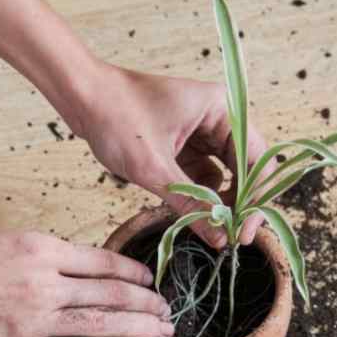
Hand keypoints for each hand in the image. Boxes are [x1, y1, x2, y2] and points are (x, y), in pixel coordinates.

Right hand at [0, 231, 172, 336]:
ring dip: (138, 327)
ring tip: (164, 330)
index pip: (101, 260)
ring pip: (100, 324)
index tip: (149, 277)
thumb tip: (82, 268)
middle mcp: (42, 284)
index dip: (132, 271)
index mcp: (38, 248)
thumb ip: (43, 254)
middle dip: (145, 301)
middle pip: (110, 293)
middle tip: (168, 308)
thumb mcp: (2, 240)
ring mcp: (32, 322)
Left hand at [70, 64, 267, 247]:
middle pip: (246, 169)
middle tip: (232, 239)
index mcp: (222, 109)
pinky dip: (201, 196)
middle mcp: (219, 118)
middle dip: (240, 205)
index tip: (244, 233)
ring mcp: (201, 132)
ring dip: (220, 203)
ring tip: (213, 232)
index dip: (256, 200)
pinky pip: (203, 176)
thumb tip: (219, 238)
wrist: (79, 97)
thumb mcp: (153, 167)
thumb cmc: (115, 115)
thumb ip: (191, 203)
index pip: (257, 160)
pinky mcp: (184, 146)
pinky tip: (195, 217)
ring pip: (225, 175)